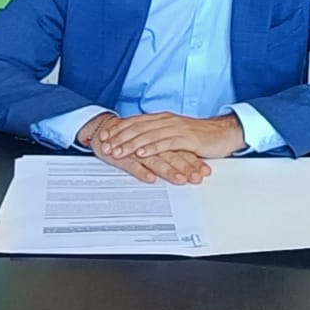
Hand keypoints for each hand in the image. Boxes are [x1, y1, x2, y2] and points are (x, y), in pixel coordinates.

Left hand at [91, 112, 245, 159]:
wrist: (223, 133)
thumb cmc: (200, 136)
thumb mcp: (175, 134)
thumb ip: (159, 135)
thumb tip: (141, 141)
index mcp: (163, 118)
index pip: (136, 121)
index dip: (119, 128)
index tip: (105, 136)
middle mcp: (168, 121)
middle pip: (139, 127)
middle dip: (120, 137)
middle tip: (106, 146)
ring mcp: (177, 129)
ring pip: (149, 135)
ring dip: (131, 144)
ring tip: (119, 152)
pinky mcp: (187, 139)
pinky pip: (166, 143)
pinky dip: (152, 148)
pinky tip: (142, 153)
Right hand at [94, 145, 210, 184]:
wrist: (104, 129)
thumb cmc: (130, 138)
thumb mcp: (152, 144)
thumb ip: (168, 152)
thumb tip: (189, 162)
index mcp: (159, 139)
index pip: (180, 150)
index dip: (193, 161)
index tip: (205, 171)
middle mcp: (150, 144)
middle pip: (172, 156)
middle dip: (186, 167)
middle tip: (197, 177)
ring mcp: (136, 150)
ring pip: (155, 160)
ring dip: (169, 170)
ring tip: (179, 179)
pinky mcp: (122, 155)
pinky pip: (133, 165)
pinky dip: (142, 171)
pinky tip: (151, 178)